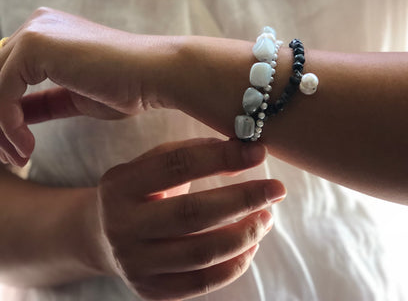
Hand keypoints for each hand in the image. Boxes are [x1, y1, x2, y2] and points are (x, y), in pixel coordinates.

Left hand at [0, 7, 175, 163]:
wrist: (155, 74)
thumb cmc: (125, 86)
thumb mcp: (72, 98)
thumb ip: (39, 102)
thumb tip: (9, 117)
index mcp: (46, 32)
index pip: (4, 75)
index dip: (2, 115)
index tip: (10, 148)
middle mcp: (36, 25)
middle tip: (10, 159)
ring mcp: (35, 32)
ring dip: (0, 131)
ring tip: (18, 159)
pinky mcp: (35, 45)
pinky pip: (1, 93)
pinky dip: (8, 125)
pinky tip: (27, 146)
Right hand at [89, 139, 284, 300]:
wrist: (103, 235)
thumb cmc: (141, 188)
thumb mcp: (152, 162)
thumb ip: (192, 152)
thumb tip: (244, 148)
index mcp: (122, 184)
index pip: (176, 165)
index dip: (220, 157)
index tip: (258, 152)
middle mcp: (123, 226)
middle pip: (192, 213)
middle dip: (242, 199)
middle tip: (276, 189)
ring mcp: (135, 264)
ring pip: (200, 253)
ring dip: (244, 234)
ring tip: (267, 216)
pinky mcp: (150, 291)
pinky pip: (201, 284)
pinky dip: (234, 265)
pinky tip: (251, 245)